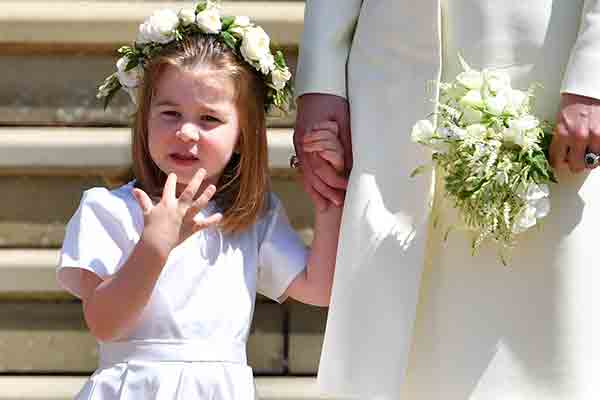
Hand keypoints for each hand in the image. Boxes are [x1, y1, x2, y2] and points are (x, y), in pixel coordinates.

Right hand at [132, 169, 222, 255]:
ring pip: (199, 204)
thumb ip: (142, 200)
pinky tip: (220, 216)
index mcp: (167, 204)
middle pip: (189, 191)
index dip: (171, 180)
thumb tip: (134, 190)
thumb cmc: (151, 228)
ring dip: (206, 195)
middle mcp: (178, 208)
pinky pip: (204, 224)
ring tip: (213, 187)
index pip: (169, 188)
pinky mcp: (191, 228)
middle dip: (196, 180)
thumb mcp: (147, 212)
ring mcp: (186, 217)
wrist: (156, 244)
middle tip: (203, 170)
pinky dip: (212, 220)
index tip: (174, 174)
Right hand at [294, 93, 351, 210]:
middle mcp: (303, 146)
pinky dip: (310, 183)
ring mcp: (300, 147)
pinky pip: (304, 169)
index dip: (334, 181)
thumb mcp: (344, 119)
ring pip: (306, 175)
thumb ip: (346, 142)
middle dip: (326, 191)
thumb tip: (353, 165)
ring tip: (326, 206)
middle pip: (313, 175)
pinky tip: (316, 193)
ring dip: (316, 191)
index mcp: (312, 140)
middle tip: (339, 203)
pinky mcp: (301, 146)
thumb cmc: (332, 100)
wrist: (317, 86)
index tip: (347, 188)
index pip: (322, 168)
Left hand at [549, 93, 599, 172]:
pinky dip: (599, 154)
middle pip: (576, 166)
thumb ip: (560, 140)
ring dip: (589, 160)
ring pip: (592, 163)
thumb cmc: (573, 104)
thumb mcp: (560, 122)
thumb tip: (561, 156)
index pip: (557, 160)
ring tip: (587, 153)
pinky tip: (595, 148)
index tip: (560, 162)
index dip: (559, 162)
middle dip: (575, 164)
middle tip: (575, 159)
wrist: (588, 91)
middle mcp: (578, 138)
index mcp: (562, 134)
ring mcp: (595, 137)